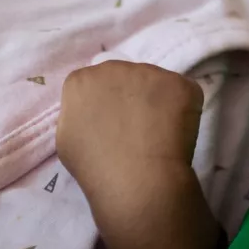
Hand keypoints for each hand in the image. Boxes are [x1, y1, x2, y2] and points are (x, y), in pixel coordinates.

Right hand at [57, 61, 213, 248]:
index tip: (110, 127)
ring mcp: (149, 72)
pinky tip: (175, 135)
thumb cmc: (95, 168)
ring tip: (157, 135)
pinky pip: (182, 94)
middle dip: (130, 98)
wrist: (136, 181)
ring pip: (154, 84)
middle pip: (123, 78)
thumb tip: (92, 110)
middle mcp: (113, 67)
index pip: (93, 85)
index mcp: (81, 81)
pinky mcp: (180, 84)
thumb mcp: (66, 139)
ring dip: (156, 103)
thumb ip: (75, 114)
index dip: (104, 106)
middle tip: (135, 131)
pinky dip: (182, 112)